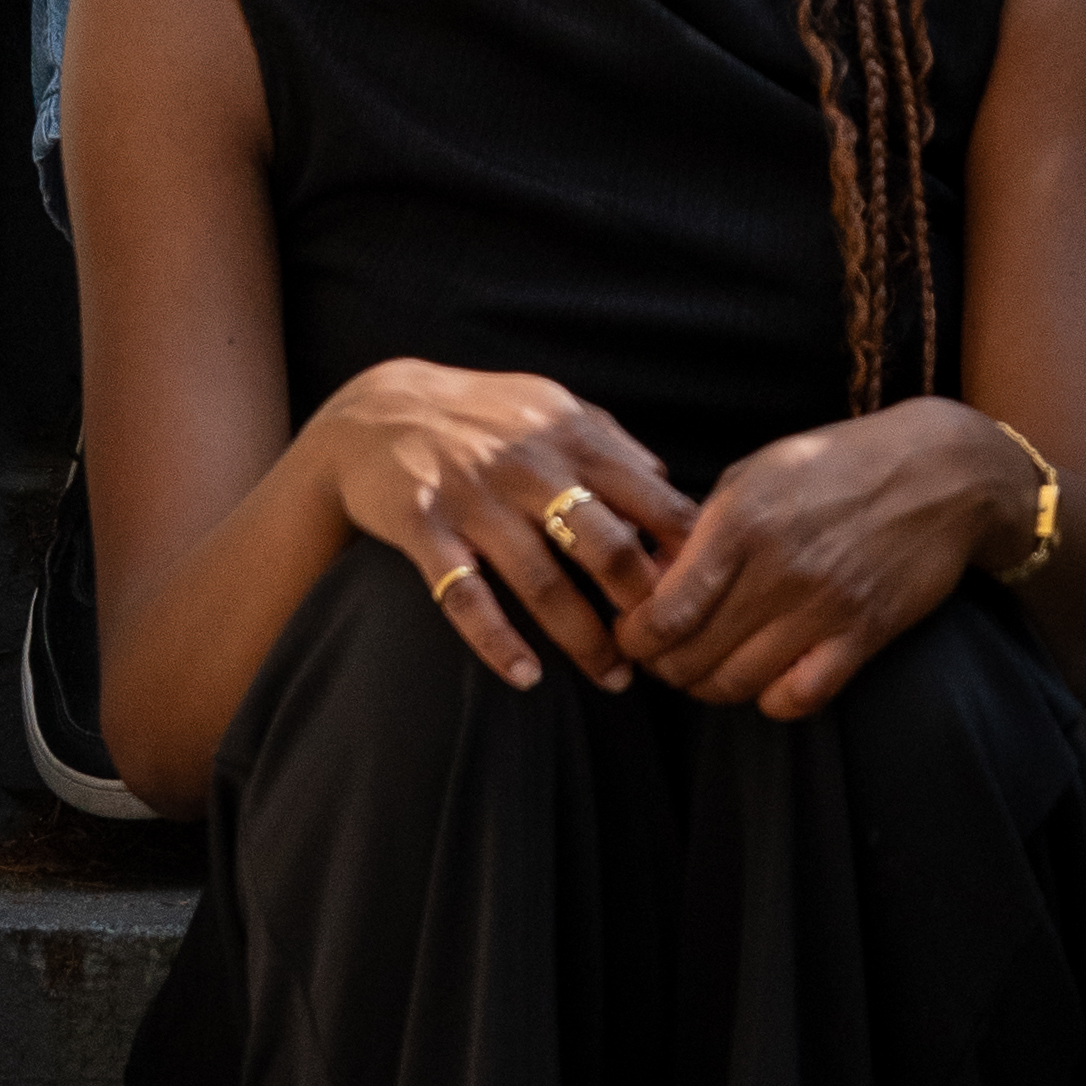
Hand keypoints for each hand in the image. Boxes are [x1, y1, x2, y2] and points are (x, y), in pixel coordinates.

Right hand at [310, 360, 696, 691]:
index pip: (648, 497)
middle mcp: (529, 465)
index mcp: (571, 436)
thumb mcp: (551, 407)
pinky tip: (527, 677)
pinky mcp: (423, 526)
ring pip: (542, 581)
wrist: (379, 409)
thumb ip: (610, 443)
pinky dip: (497, 641)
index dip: (682, 552)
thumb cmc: (482, 414)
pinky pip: (464, 595)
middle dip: (642, 606)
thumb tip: (671, 486)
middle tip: (666, 650)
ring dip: (583, 640)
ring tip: (614, 679)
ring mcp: (475, 497)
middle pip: (605, 545)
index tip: (706, 594)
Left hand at [613, 402, 1023, 718]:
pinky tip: (767, 677)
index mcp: (743, 520)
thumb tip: (655, 581)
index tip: (634, 635)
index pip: (666, 612)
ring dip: (709, 686)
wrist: (942, 471)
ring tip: (707, 669)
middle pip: (692, 658)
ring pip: (736, 684)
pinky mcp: (864, 635)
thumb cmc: (841, 464)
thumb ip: (705, 526)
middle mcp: (779, 568)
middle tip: (665, 657)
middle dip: (665, 666)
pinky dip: (771, 699)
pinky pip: (798, 698)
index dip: (636, 637)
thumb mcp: (760, 470)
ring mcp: (825, 607)